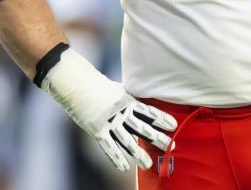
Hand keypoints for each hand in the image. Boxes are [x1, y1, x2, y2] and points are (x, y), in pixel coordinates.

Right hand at [40, 48, 177, 170]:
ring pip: (126, 140)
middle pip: (142, 127)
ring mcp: (108, 121)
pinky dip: (115, 157)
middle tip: (171, 147)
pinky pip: (108, 146)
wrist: (76, 83)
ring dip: (138, 153)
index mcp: (127, 100)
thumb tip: (141, 99)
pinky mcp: (96, 129)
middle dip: (157, 137)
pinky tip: (123, 167)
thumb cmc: (98, 85)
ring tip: (148, 164)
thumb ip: (129, 97)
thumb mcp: (118, 89)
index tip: (174, 125)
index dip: (161, 118)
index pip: (148, 111)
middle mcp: (120, 112)